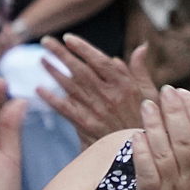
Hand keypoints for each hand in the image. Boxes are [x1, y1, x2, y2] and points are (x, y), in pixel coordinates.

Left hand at [41, 34, 158, 144]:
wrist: (141, 151)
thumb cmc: (147, 119)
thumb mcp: (151, 93)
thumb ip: (140, 70)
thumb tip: (141, 47)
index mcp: (125, 84)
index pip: (101, 61)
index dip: (83, 48)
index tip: (68, 38)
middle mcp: (109, 95)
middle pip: (81, 70)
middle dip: (62, 54)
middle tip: (46, 41)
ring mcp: (96, 110)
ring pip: (70, 86)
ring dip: (54, 72)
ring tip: (41, 59)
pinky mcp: (86, 125)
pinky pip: (65, 109)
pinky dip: (52, 98)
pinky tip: (39, 89)